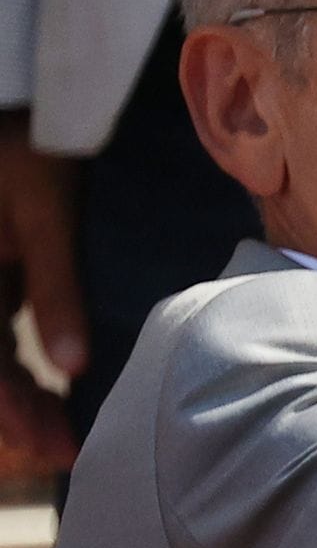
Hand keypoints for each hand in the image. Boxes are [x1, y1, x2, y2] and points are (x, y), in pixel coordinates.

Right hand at [0, 111, 85, 468]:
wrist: (12, 94)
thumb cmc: (27, 141)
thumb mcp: (45, 211)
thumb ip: (57, 288)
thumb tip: (74, 366)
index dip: (12, 412)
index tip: (52, 448)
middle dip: (13, 415)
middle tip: (62, 453)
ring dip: (12, 395)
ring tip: (58, 432)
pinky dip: (11, 364)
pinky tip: (48, 384)